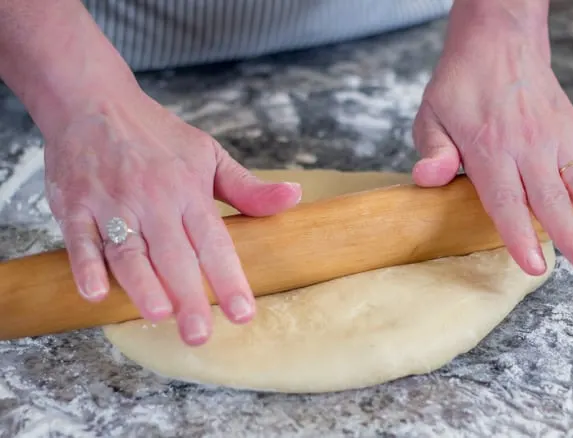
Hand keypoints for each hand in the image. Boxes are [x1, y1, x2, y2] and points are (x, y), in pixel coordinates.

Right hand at [45, 90, 301, 344]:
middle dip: (188, 297)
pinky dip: (86, 266)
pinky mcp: (75, 206)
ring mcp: (112, 204)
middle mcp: (153, 200)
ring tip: (159, 316)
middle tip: (200, 334)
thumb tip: (294, 197)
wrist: (93, 100)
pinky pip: (79, 241)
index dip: (229, 280)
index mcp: (189, 191)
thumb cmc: (156, 134)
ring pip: (129, 251)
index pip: (215, 243)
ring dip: (142, 284)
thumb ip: (247, 187)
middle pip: (174, 256)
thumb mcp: (209, 154)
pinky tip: (96, 294)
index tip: (244, 313)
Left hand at [411, 22, 572, 276]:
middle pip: (551, 199)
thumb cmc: (461, 85)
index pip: (505, 200)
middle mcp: (528, 147)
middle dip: (571, 235)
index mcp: (490, 149)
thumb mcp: (432, 115)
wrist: (496, 42)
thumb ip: (434, 151)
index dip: (520, 235)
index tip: (534, 265)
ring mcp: (557, 137)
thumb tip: (428, 178)